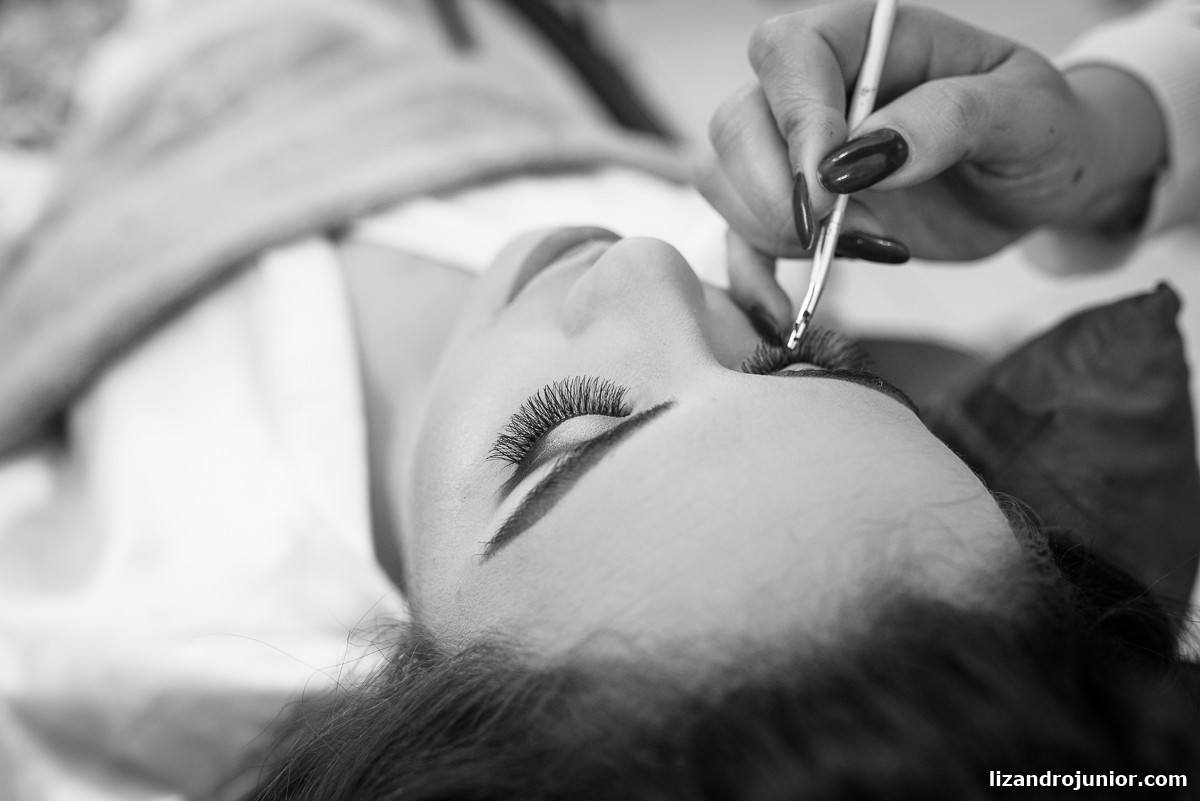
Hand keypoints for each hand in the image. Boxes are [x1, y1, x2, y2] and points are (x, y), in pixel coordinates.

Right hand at [697, 4, 1165, 321]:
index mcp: (869, 38)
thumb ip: (949, 119)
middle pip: (738, 122)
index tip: (830, 186)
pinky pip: (740, 238)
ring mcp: (798, 151)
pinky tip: (783, 307)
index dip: (796, 117)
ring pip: (725, 179)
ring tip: (865, 247)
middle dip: (774, 190)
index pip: (789, 52)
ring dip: (775, 230)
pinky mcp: (798, 210)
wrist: (1038, 185)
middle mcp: (818, 87)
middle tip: (839, 231)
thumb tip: (865, 155)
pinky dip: (751, 276)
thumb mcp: (1023, 113)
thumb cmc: (1041, 131)